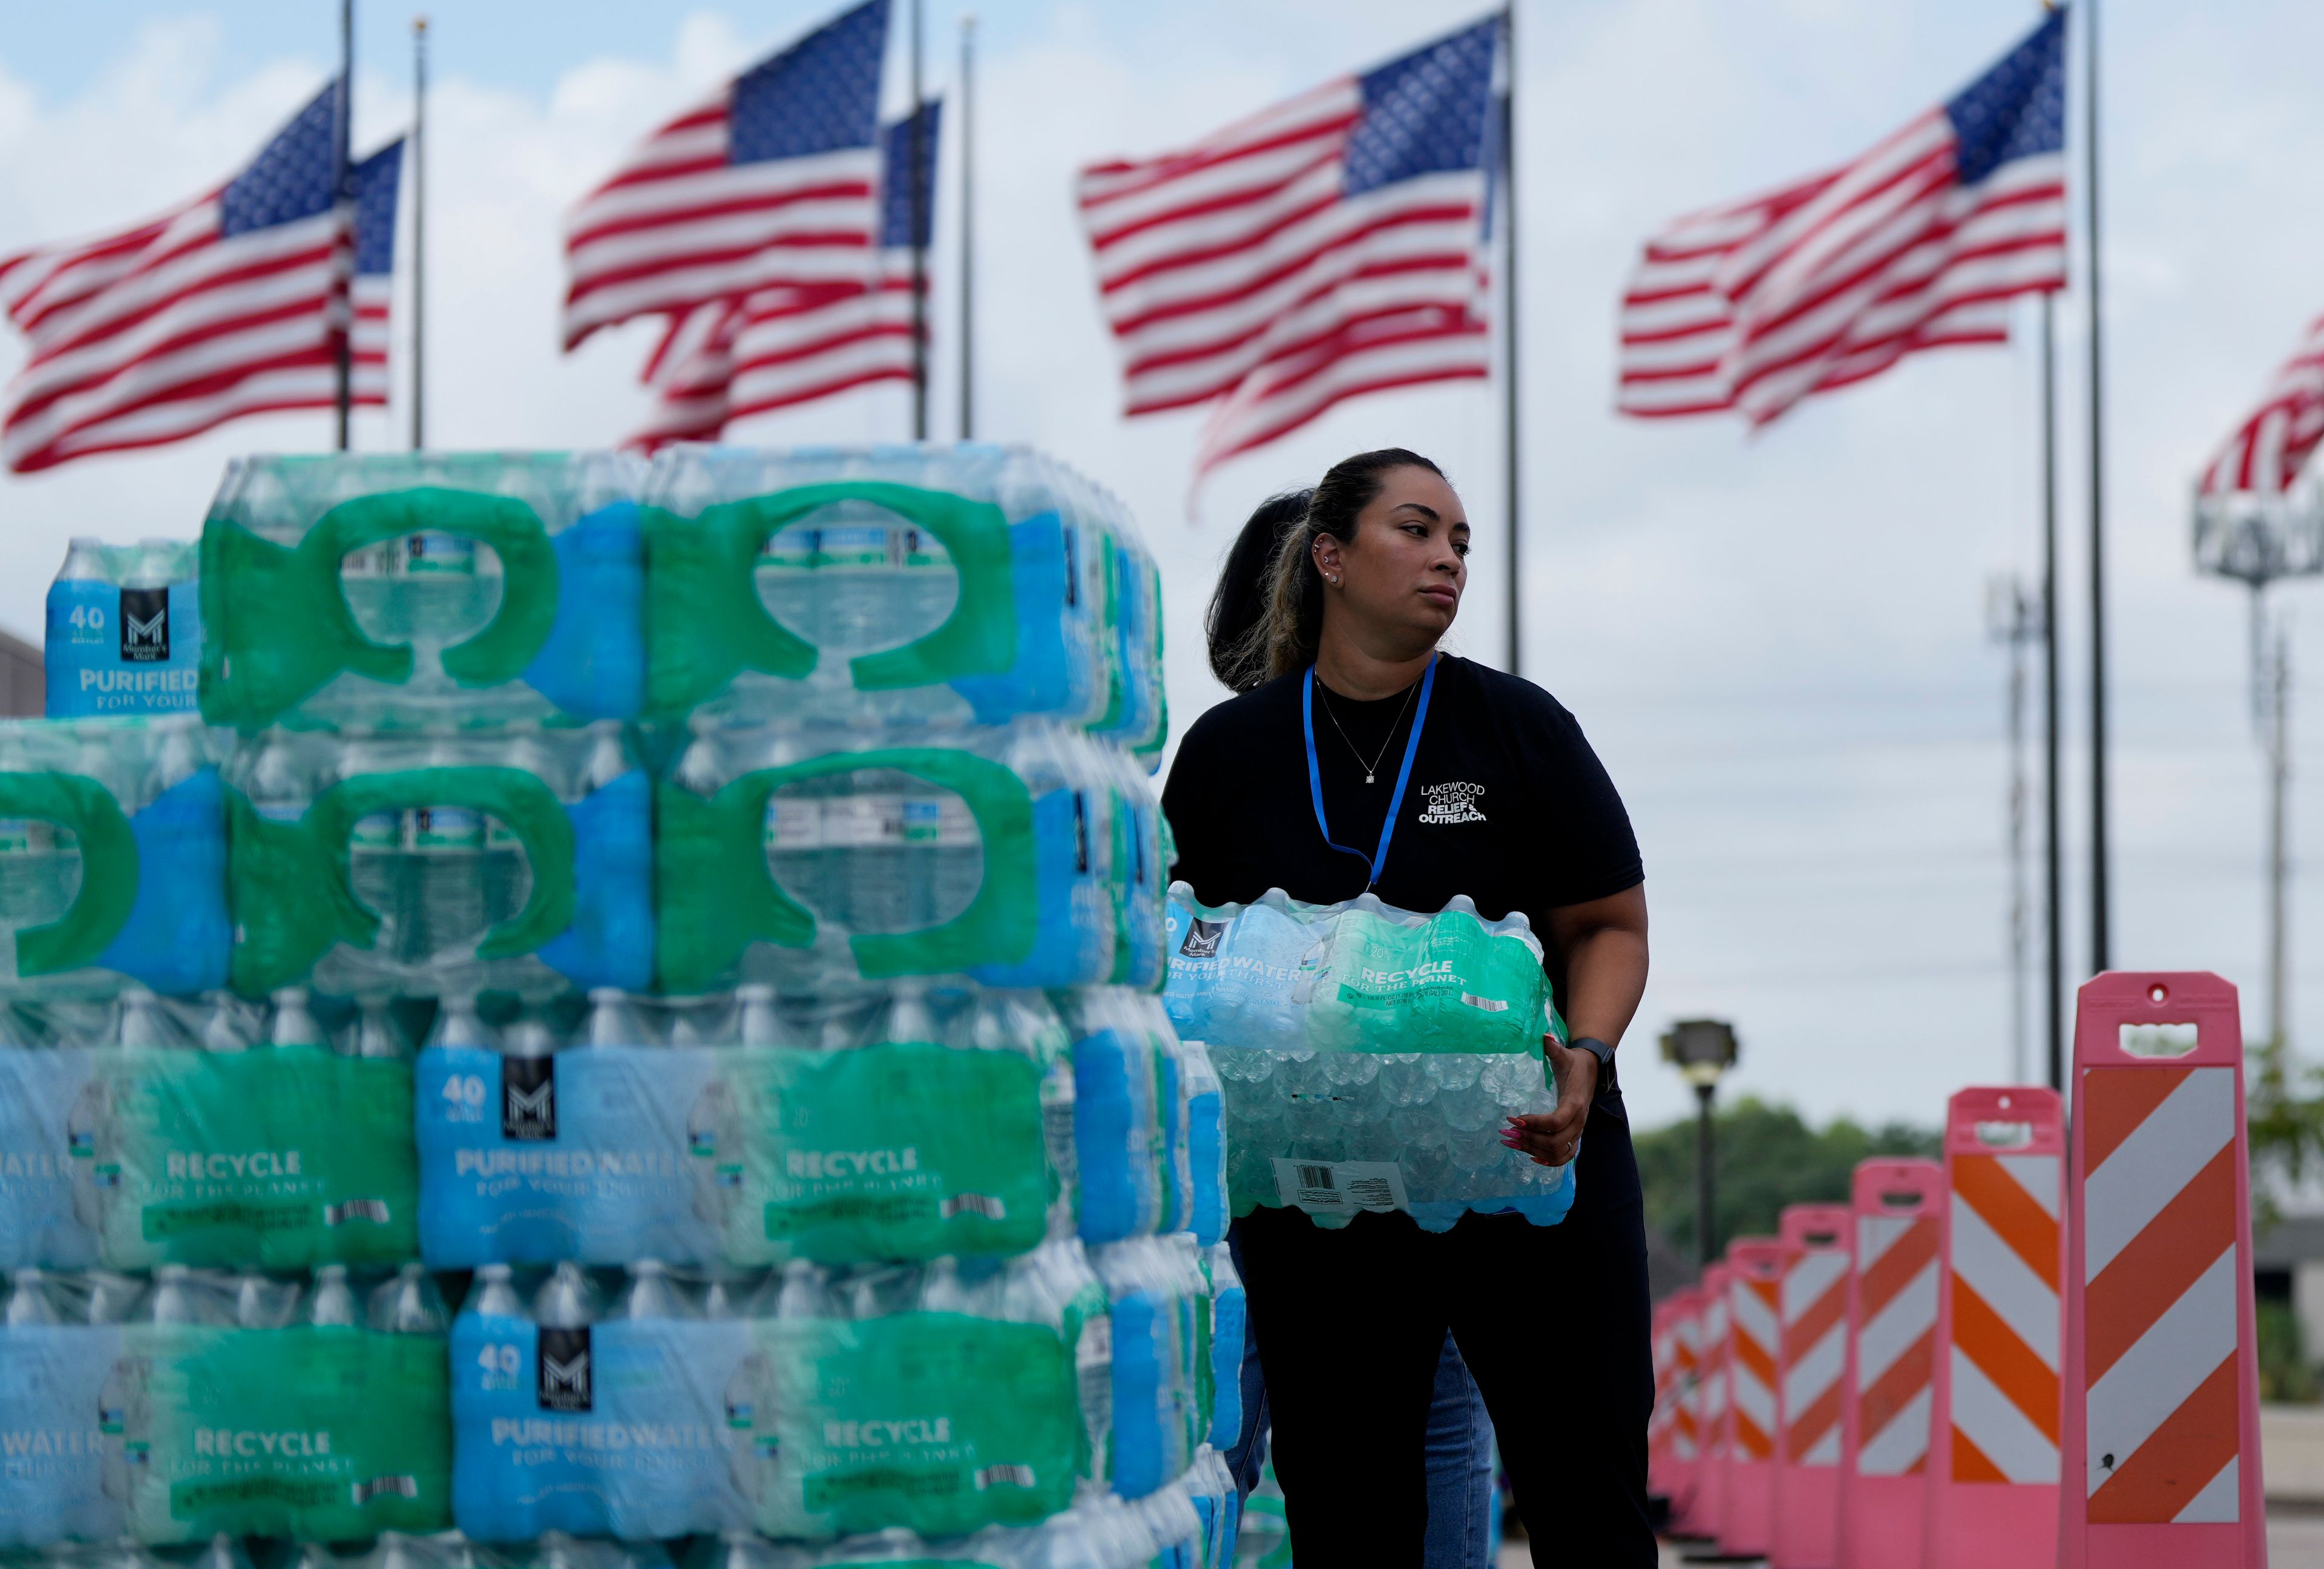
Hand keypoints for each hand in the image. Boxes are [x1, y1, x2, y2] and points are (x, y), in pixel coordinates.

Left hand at [1501, 1036, 1596, 1166]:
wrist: (1592, 1070)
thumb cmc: (1574, 1062)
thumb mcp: (1564, 1054)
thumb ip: (1553, 1048)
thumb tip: (1544, 1037)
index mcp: (1575, 1102)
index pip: (1556, 1120)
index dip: (1535, 1123)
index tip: (1514, 1118)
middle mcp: (1579, 1120)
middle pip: (1555, 1141)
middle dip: (1529, 1139)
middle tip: (1508, 1132)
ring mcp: (1578, 1130)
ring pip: (1558, 1152)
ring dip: (1534, 1151)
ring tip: (1512, 1143)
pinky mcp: (1575, 1135)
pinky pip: (1565, 1155)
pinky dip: (1550, 1161)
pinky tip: (1531, 1157)